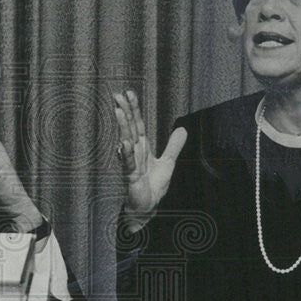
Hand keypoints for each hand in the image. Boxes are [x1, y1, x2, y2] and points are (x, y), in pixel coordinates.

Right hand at [113, 90, 187, 232]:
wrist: (147, 207)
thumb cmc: (153, 186)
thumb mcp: (168, 163)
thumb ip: (174, 146)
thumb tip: (183, 129)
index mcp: (142, 148)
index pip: (138, 124)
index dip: (134, 109)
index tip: (128, 93)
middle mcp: (135, 152)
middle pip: (130, 128)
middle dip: (125, 111)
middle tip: (118, 95)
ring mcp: (131, 163)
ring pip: (126, 141)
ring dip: (123, 127)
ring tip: (118, 111)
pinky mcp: (131, 176)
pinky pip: (128, 163)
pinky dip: (126, 153)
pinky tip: (124, 143)